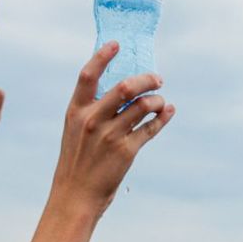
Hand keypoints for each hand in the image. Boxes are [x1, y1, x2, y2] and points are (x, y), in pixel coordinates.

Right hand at [47, 42, 174, 221]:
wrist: (75, 198)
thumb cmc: (76, 161)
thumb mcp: (75, 131)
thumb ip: (92, 110)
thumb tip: (122, 88)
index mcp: (76, 112)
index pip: (87, 75)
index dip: (102, 56)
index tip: (117, 44)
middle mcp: (92, 120)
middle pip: (126, 86)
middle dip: (147, 79)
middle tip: (158, 78)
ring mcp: (110, 136)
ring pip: (144, 105)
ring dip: (157, 100)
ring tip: (160, 102)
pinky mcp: (126, 151)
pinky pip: (151, 127)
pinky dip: (163, 116)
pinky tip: (167, 111)